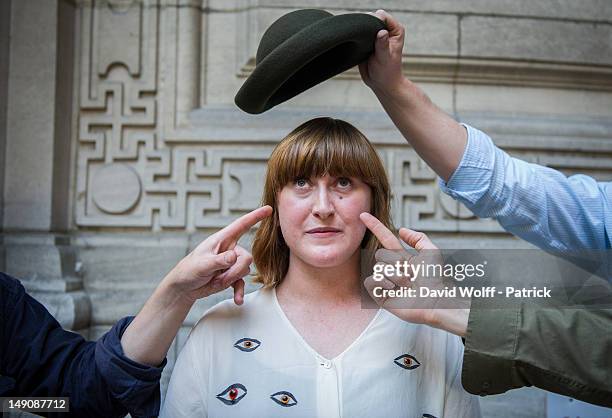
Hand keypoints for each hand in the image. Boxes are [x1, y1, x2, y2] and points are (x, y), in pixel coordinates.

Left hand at [164, 206, 272, 304]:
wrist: (184, 287)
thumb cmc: (188, 270)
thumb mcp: (202, 264)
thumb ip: (219, 260)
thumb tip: (235, 256)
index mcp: (221, 240)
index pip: (241, 225)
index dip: (255, 216)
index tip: (269, 209)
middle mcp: (229, 249)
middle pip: (247, 256)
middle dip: (236, 270)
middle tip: (220, 277)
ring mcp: (231, 263)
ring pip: (245, 269)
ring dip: (232, 279)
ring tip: (215, 281)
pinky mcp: (231, 276)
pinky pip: (242, 282)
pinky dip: (239, 291)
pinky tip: (237, 300)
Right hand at [359, 9, 405, 92]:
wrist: (381, 84)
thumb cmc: (388, 73)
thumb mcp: (385, 58)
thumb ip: (383, 45)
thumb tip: (381, 32)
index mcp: (395, 30)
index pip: (382, 16)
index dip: (373, 21)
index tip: (369, 33)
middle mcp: (386, 30)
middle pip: (371, 18)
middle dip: (365, 26)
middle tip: (364, 41)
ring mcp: (376, 36)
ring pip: (363, 26)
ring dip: (359, 32)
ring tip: (361, 45)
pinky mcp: (366, 42)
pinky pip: (358, 35)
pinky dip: (355, 38)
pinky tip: (356, 46)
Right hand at [360, 212, 469, 336]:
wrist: (434, 302)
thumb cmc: (435, 280)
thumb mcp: (431, 253)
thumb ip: (418, 238)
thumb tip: (401, 230)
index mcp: (401, 258)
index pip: (385, 238)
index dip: (375, 226)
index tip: (363, 215)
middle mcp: (391, 269)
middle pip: (380, 255)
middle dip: (395, 262)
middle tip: (410, 274)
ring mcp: (385, 282)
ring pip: (378, 268)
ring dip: (394, 275)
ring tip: (407, 285)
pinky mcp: (380, 295)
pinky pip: (371, 281)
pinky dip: (382, 283)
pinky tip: (394, 290)